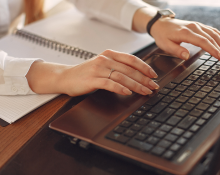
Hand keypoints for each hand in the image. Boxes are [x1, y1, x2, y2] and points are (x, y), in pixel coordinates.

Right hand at [27, 50, 158, 95]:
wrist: (65, 77)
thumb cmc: (86, 73)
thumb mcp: (103, 65)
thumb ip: (118, 67)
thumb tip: (138, 75)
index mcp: (109, 54)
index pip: (132, 59)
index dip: (145, 67)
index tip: (154, 75)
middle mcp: (105, 59)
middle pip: (130, 69)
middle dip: (144, 79)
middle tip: (154, 86)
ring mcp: (98, 69)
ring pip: (122, 76)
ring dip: (136, 85)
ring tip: (145, 91)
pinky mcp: (92, 79)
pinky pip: (110, 84)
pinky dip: (120, 88)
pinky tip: (128, 93)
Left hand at [151, 18, 219, 64]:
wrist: (160, 24)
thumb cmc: (162, 35)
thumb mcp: (165, 45)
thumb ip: (176, 50)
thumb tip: (186, 56)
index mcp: (186, 33)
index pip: (204, 42)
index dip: (214, 50)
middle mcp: (194, 27)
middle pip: (212, 39)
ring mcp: (197, 26)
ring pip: (214, 34)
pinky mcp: (198, 26)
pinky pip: (212, 30)